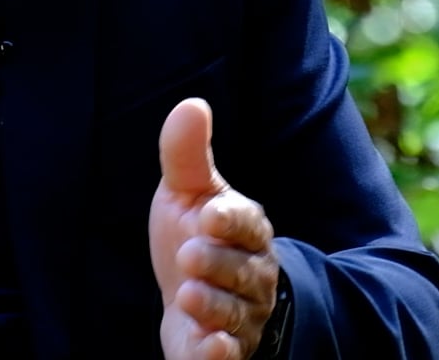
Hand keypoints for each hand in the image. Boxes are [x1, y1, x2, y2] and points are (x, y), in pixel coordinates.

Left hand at [150, 98, 280, 359]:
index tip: (209, 214)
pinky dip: (220, 354)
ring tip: (188, 296)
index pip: (248, 223)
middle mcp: (252, 275)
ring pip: (236, 313)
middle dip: (217, 264)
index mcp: (246, 230)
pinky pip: (231, 356)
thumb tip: (192, 103)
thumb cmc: (195, 235)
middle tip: (189, 256)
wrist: (192, 300)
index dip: (231, 220)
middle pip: (243, 271)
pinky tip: (209, 348)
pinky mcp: (225, 351)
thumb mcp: (187, 193)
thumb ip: (186, 154)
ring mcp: (242, 317)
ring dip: (214, 306)